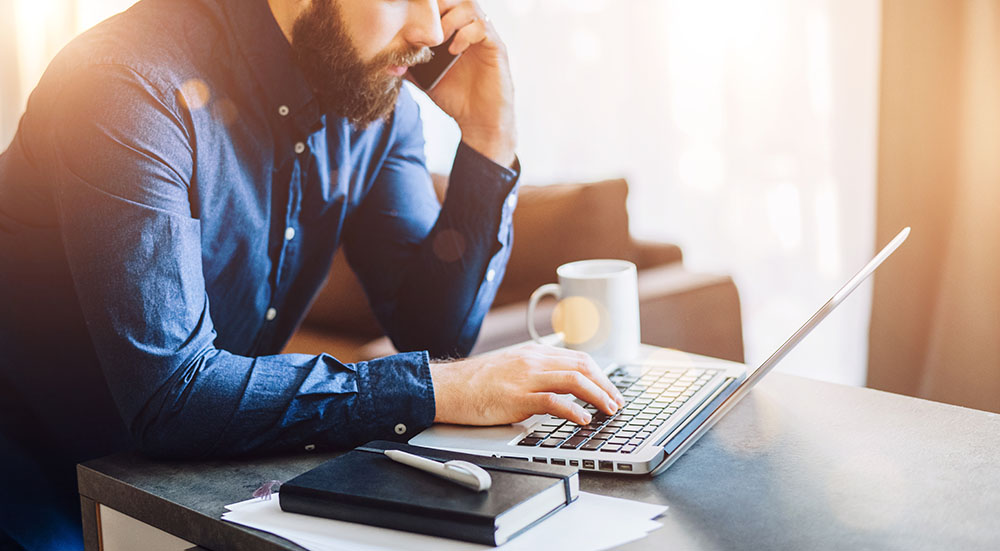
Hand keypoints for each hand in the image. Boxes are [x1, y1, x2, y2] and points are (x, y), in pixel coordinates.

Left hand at [418, 0, 515, 165]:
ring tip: (438, 40)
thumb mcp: (424, 78)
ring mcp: (484, 36)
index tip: (411, 19)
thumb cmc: (454, 98)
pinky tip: (453, 50)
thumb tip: (385, 57)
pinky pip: (482, 28)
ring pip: (470, 6)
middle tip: (424, 27)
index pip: (442, 3)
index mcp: (454, 30)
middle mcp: (470, 28)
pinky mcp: (496, 47)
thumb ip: (409, 64)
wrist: (477, 121)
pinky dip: (465, 34)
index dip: (427, 6)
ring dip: (450, 19)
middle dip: (437, 8)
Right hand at [430, 343, 626, 425]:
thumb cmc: (474, 383)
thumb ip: (533, 374)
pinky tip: (583, 419)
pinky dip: (574, 410)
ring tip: (609, 410)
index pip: (577, 358)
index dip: (599, 374)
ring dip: (598, 396)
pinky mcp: (517, 397)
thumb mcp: (509, 369)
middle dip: (606, 385)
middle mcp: (533, 360)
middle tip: (617, 402)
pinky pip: (553, 401)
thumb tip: (557, 389)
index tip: (610, 389)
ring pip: (574, 380)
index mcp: (533, 353)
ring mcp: (526, 377)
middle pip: (582, 366)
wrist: (446, 388)